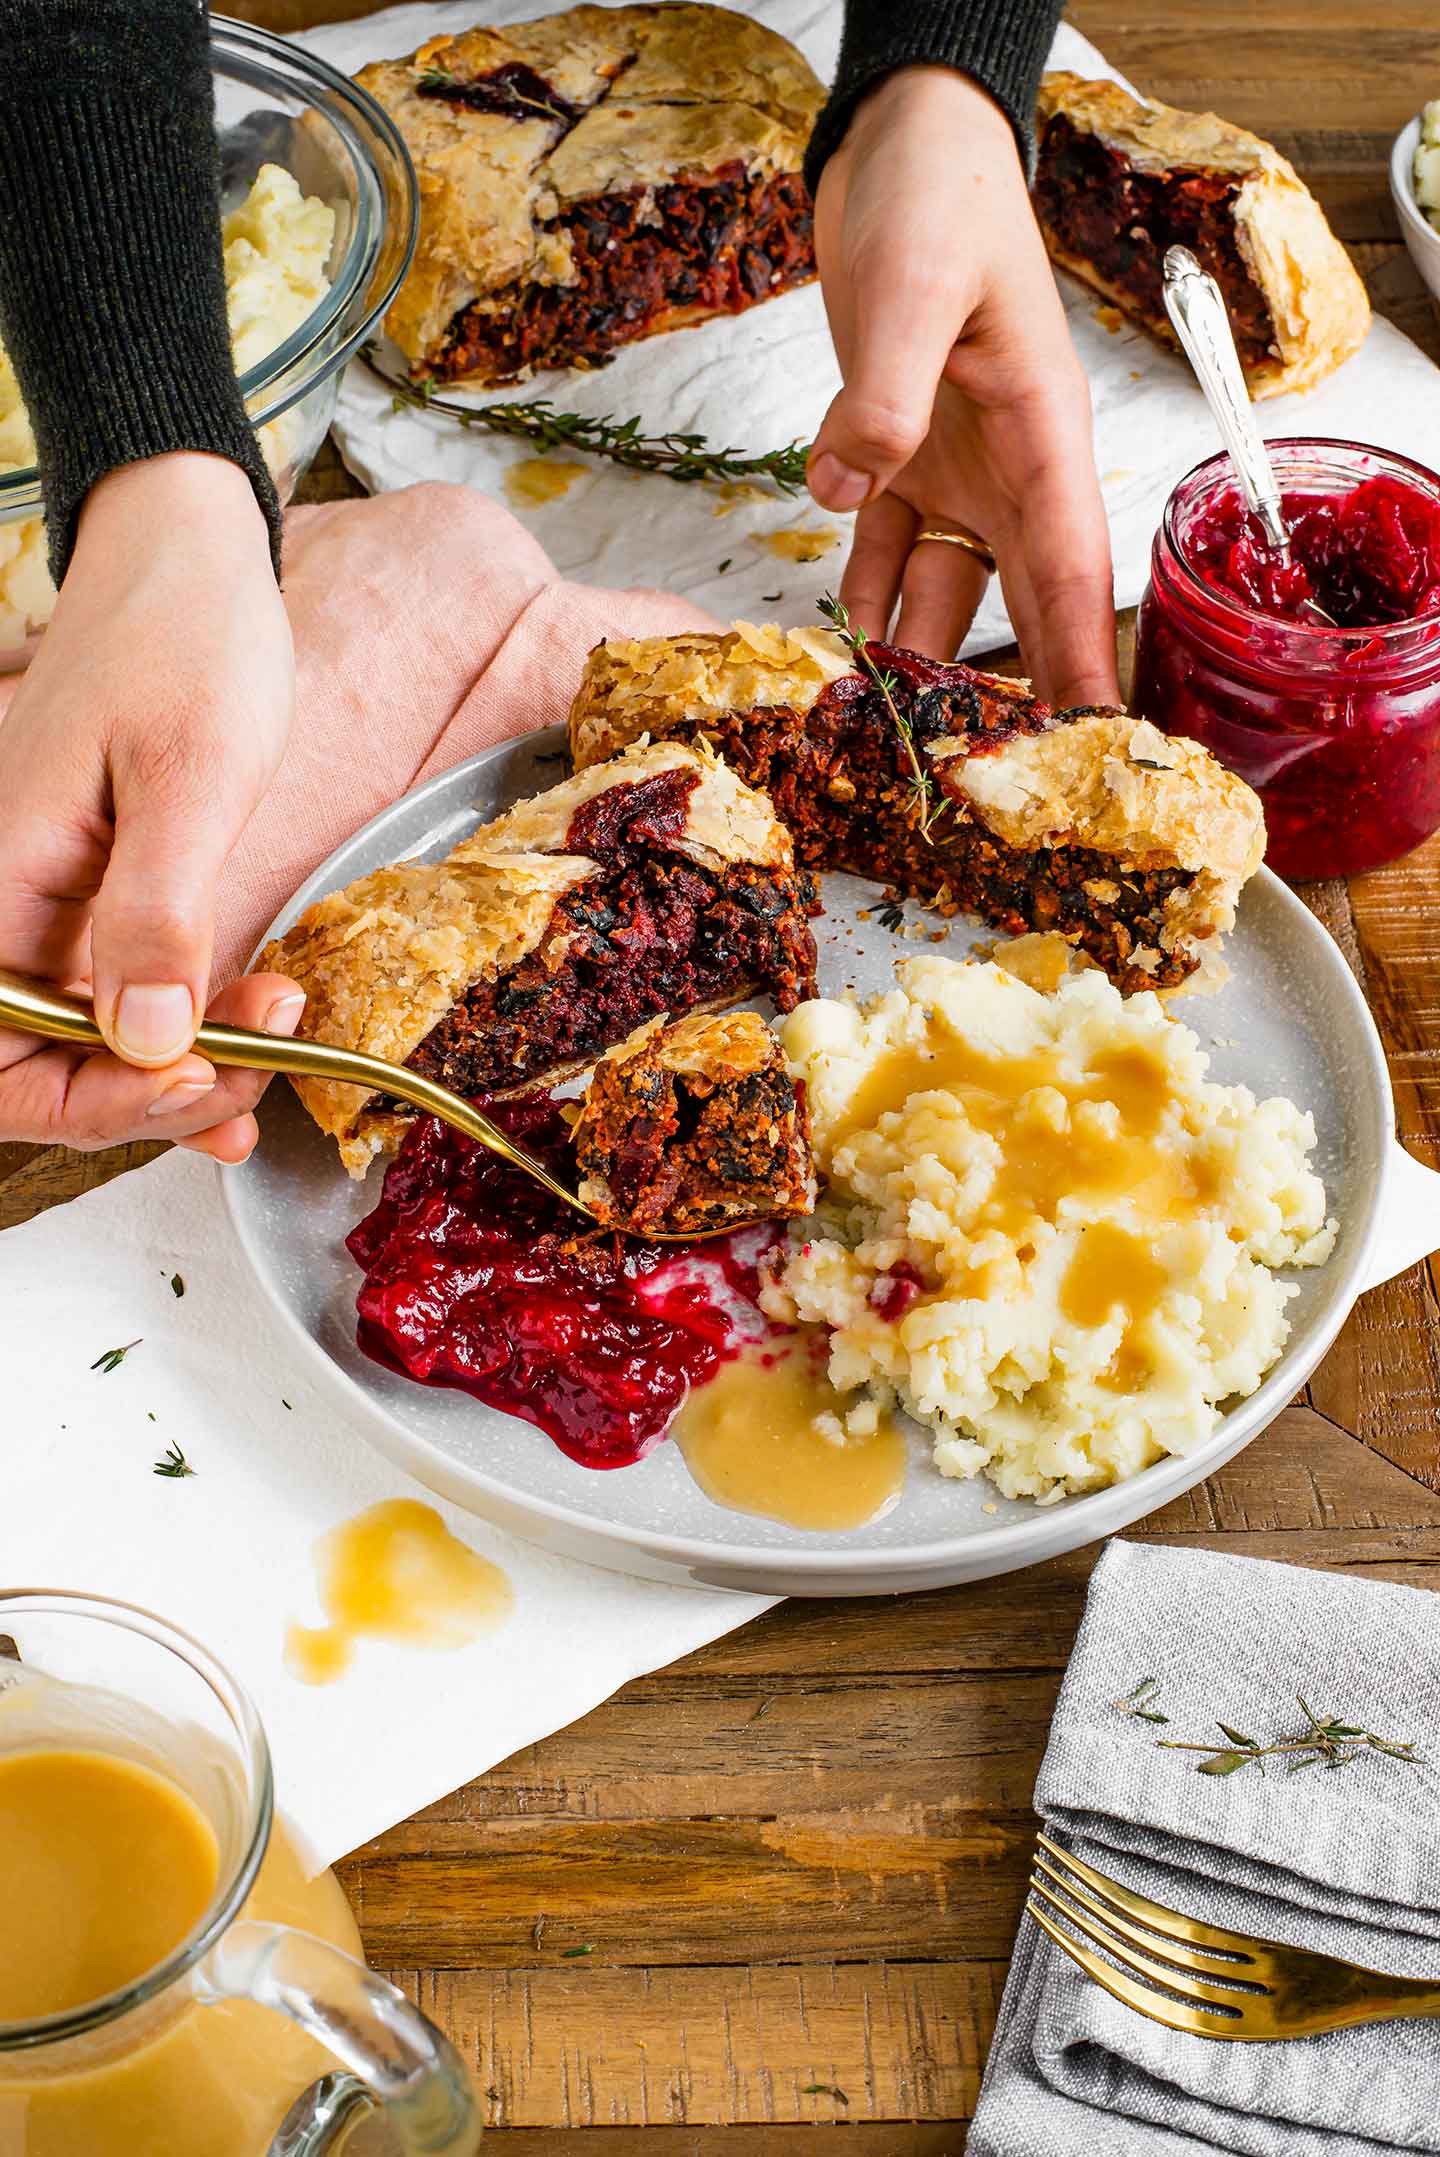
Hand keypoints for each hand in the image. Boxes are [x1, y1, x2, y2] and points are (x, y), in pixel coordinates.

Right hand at [0, 452, 298, 1159]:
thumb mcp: (192, 774)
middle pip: (43, 1073)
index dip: (98, 1104)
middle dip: (150, 1098)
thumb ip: (159, 911)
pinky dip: (182, 1034)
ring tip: (273, 1048)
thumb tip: (146, 1040)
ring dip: (177, 1072)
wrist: (187, 553)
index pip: (3, 1065)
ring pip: (88, 1044)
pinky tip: (243, 1042)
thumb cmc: (185, 637)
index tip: (204, 1077)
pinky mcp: (98, 895)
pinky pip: (120, 995)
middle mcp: (8, 908)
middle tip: (257, 1069)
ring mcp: (50, 906)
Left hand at [808, 67, 1118, 705]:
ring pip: (945, 588)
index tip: (1089, 743)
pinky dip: (865, 596)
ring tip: (897, 734)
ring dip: (920, 655)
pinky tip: (840, 648)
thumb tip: (850, 478)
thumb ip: (886, 385)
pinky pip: (885, 549)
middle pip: (1017, 601)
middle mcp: (1006, 467)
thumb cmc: (935, 195)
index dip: (1079, 660)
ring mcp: (953, 466)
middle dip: (1007, 689)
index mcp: (1040, 436)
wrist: (895, 144)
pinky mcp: (896, 454)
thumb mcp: (914, 284)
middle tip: (988, 777)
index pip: (1069, 569)